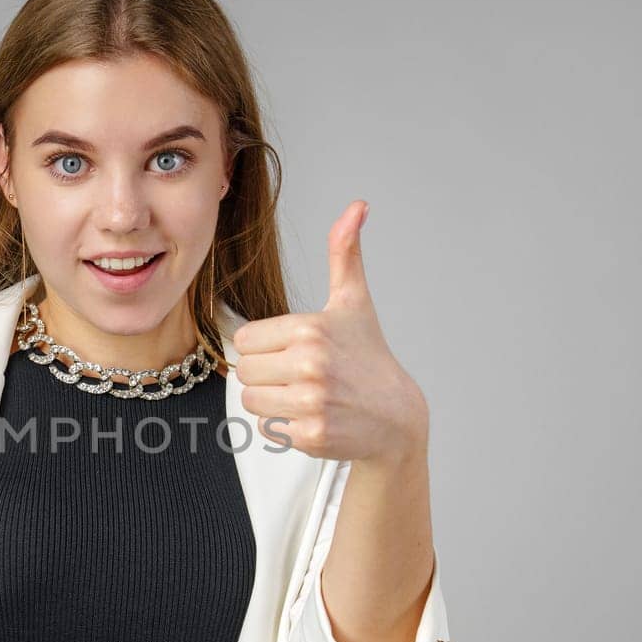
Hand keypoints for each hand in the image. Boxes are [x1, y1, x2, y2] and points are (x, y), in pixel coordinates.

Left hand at [231, 200, 428, 461]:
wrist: (396, 417)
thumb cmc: (368, 356)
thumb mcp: (354, 302)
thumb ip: (344, 253)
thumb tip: (356, 206)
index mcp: (311, 329)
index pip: (245, 340)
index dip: (264, 347)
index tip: (292, 350)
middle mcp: (311, 365)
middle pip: (244, 371)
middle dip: (267, 375)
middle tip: (300, 375)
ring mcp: (312, 403)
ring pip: (251, 401)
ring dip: (272, 401)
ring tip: (304, 395)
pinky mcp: (311, 435)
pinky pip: (267, 428)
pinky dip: (284, 426)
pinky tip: (313, 416)